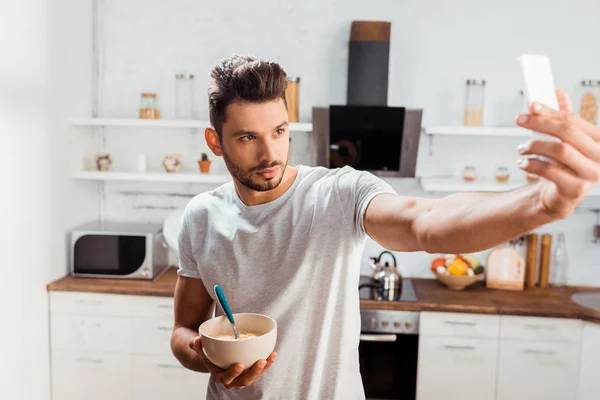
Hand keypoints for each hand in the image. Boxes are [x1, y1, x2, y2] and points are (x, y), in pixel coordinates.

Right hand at [189, 336, 276, 389]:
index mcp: (220, 376)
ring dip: (264, 368)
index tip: (240, 364)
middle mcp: (233, 379)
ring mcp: (243, 376)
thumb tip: (195, 340)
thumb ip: (197, 346)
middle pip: (245, 380)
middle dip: (254, 372)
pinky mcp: (251, 372)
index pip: (227, 378)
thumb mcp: (201, 350)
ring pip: (255, 376)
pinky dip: (268, 363)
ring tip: (269, 357)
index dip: (233, 373)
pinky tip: (273, 354)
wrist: (216, 359)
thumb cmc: (209, 354)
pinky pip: (261, 369)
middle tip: (260, 361)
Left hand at [516, 88, 599, 218]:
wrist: (560, 195)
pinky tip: (523, 162)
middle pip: (567, 133)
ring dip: (534, 145)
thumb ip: (563, 117)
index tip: (530, 107)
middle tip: (520, 120)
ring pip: (560, 151)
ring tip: (521, 148)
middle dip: (540, 124)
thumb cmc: (563, 164)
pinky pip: (550, 172)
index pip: (573, 121)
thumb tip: (557, 91)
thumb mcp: (565, 139)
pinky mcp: (576, 189)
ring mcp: (591, 174)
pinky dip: (532, 164)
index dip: (550, 112)